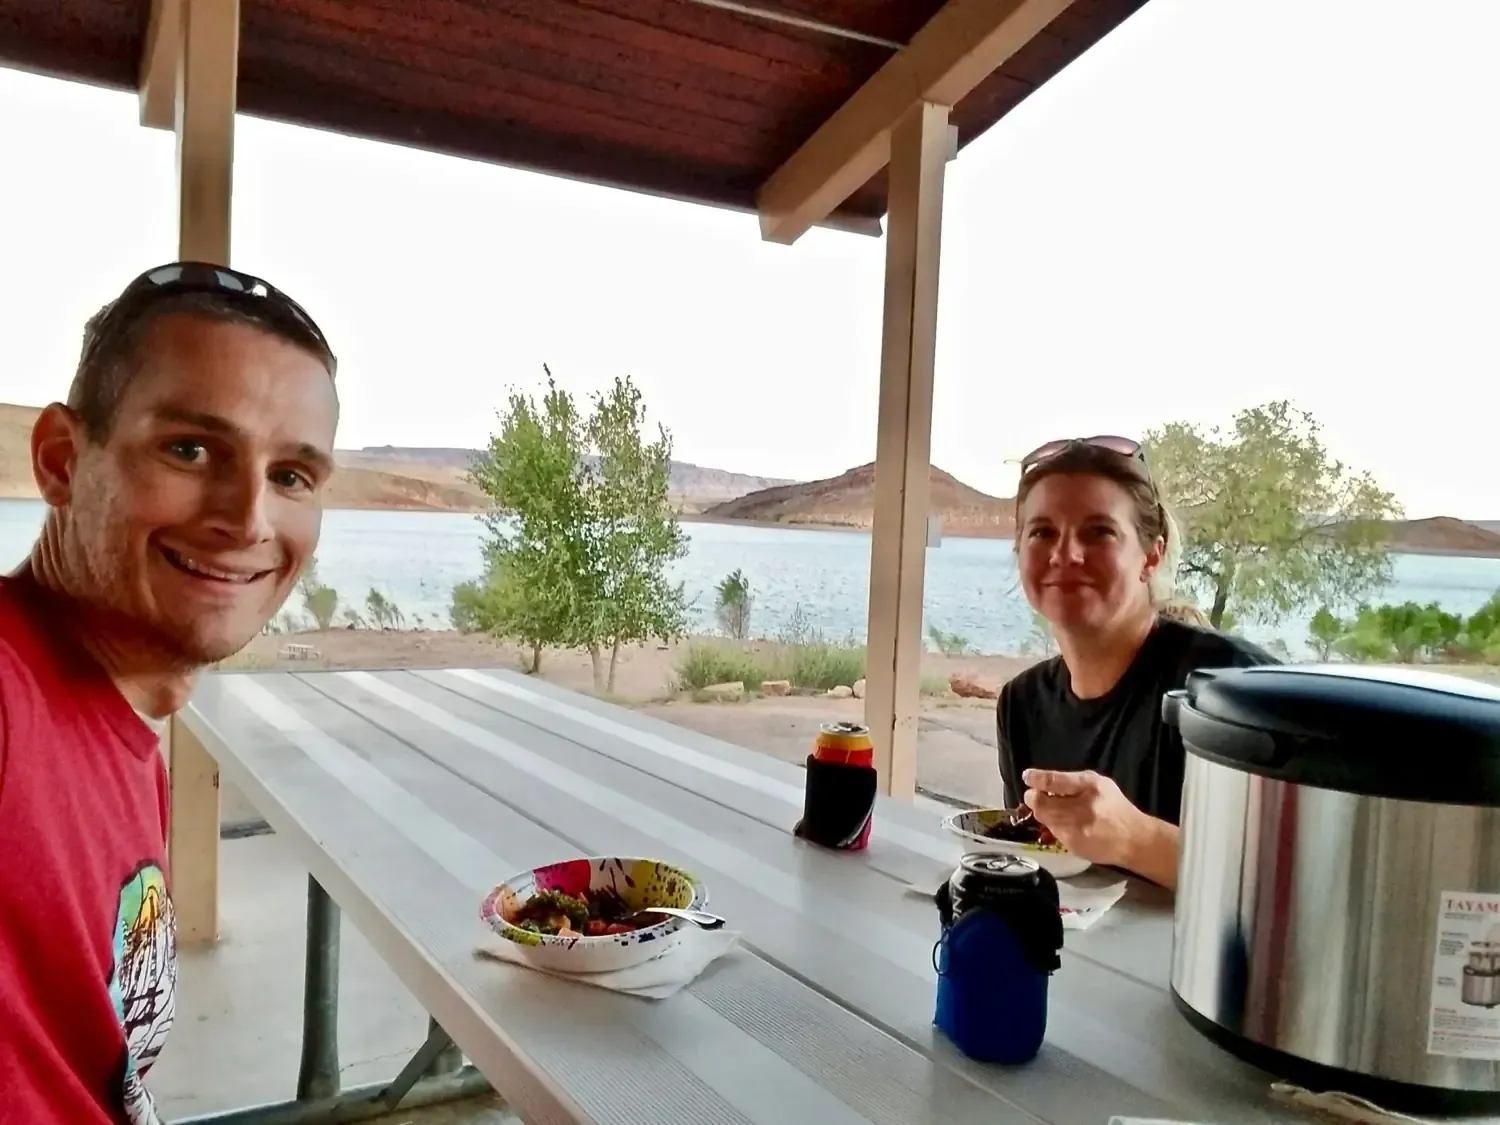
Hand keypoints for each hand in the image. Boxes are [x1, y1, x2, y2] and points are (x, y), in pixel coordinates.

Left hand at [1021, 768, 1154, 870]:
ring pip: (1044, 818)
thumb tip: (1042, 781)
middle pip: (1040, 803)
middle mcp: (1081, 810)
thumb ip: (1070, 780)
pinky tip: (1068, 823)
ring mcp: (1075, 831)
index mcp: (1090, 788)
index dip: (1037, 779)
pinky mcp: (1071, 846)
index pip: (1054, 781)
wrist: (1133, 840)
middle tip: (1036, 794)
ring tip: (1056, 808)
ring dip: (1044, 811)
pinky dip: (1055, 825)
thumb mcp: (1098, 783)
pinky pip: (1053, 832)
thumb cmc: (1114, 807)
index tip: (1028, 776)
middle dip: (1034, 797)